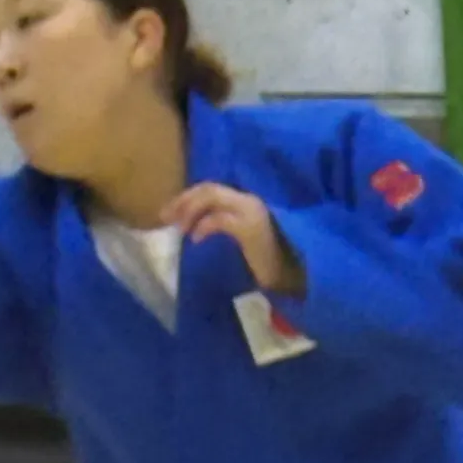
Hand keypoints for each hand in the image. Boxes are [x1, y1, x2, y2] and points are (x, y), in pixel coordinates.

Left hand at [163, 183, 304, 294]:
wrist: (297, 273)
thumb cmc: (271, 260)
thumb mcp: (244, 238)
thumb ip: (226, 225)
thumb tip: (196, 225)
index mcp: (247, 202)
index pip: (212, 188)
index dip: (188, 197)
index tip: (170, 212)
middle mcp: (249, 201)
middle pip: (208, 188)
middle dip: (183, 200)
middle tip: (165, 217)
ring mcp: (251, 212)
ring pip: (212, 197)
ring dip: (189, 210)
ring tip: (179, 227)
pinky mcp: (251, 228)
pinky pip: (219, 220)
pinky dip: (203, 226)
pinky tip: (196, 239)